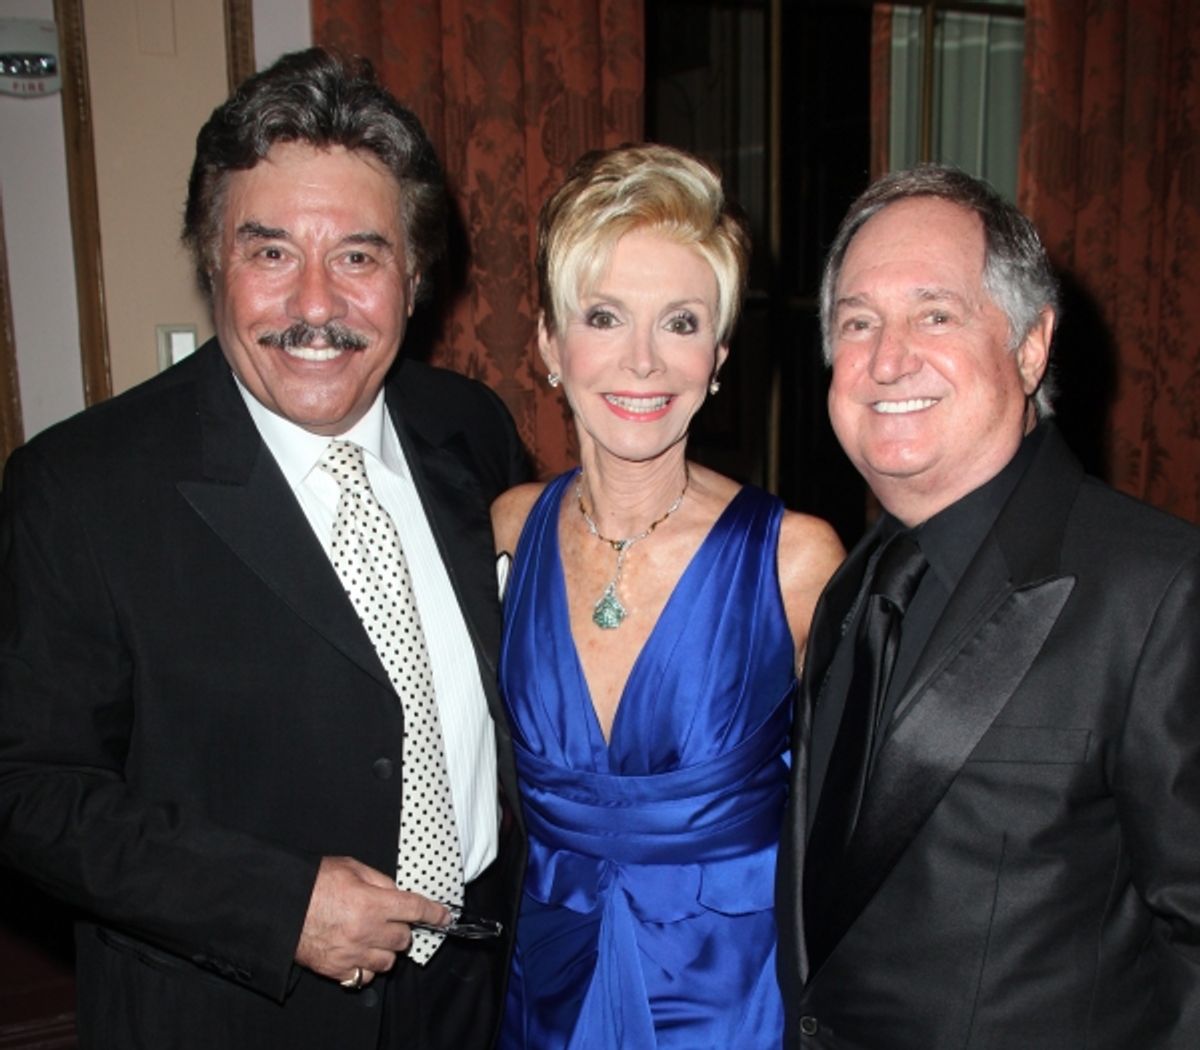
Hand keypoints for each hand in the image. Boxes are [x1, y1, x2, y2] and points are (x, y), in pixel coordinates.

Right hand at [294, 856, 450, 985]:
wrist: (280, 905)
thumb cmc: (313, 883)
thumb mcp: (351, 867)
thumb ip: (380, 880)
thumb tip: (398, 892)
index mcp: (371, 903)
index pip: (415, 910)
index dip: (435, 914)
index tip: (444, 917)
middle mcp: (365, 931)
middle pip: (404, 939)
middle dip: (401, 928)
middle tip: (388, 918)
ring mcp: (351, 954)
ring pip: (388, 962)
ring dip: (386, 950)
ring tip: (373, 936)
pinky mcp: (337, 970)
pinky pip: (365, 977)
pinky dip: (366, 967)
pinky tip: (359, 953)